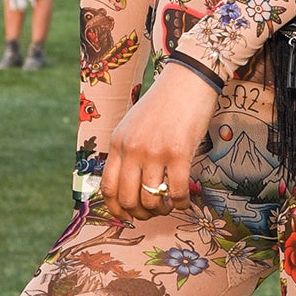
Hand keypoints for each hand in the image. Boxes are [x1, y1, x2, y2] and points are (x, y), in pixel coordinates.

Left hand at [101, 64, 217, 219]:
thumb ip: (127, 151)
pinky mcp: (179, 152)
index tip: (128, 215)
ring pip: (152, 199)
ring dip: (162, 210)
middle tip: (154, 212)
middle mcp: (132, 149)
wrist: (188, 80)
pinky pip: (177, 191)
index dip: (117, 209)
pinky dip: (182, 203)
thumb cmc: (163, 103)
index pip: (108, 187)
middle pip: (128, 198)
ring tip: (170, 205)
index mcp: (118, 143)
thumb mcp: (133, 125)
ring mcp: (154, 151)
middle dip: (141, 213)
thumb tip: (131, 184)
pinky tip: (186, 201)